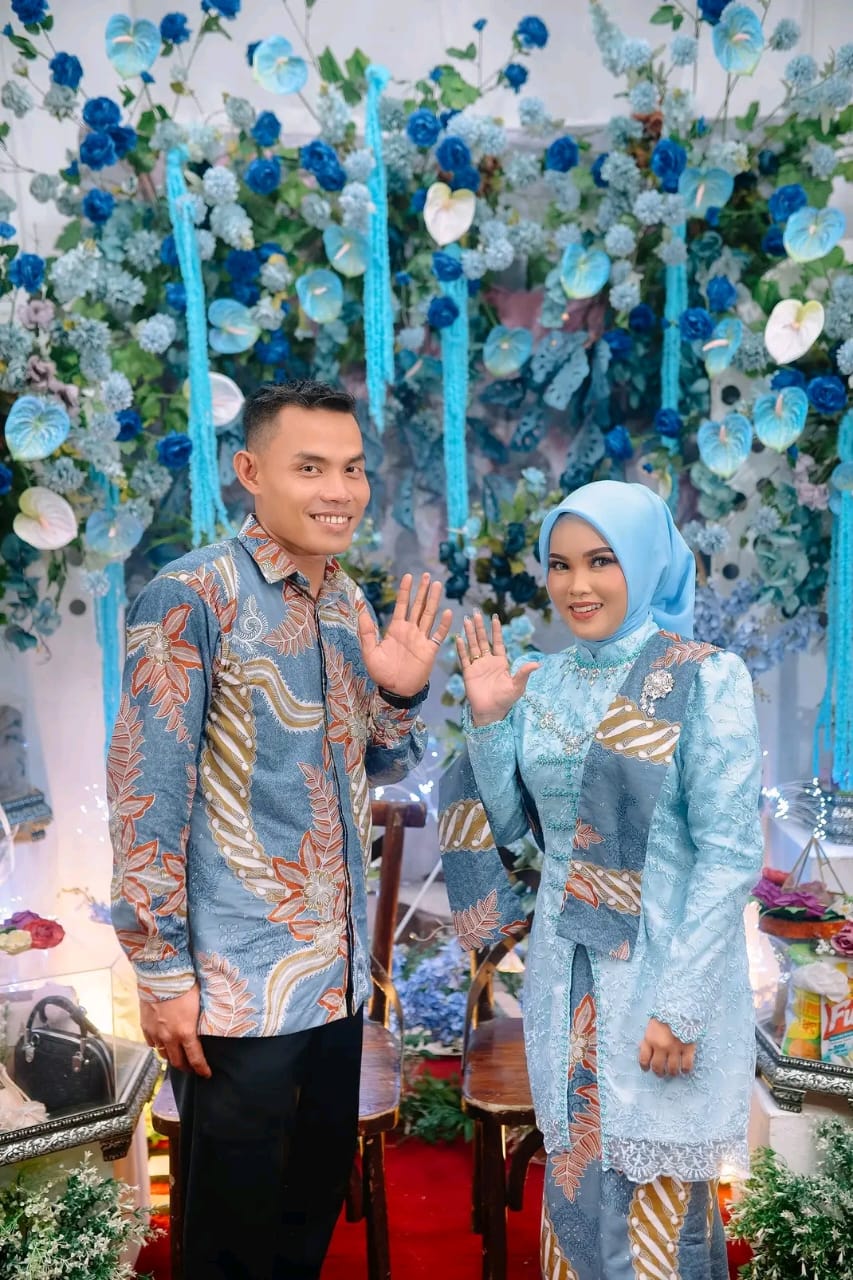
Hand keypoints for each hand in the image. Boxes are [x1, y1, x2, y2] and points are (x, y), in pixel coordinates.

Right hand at [139, 984, 210, 1077]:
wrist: (161, 975)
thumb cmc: (184, 986)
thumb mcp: (199, 1004)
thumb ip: (199, 1020)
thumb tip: (204, 1026)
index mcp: (186, 1032)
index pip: (195, 1058)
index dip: (201, 1069)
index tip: (206, 1074)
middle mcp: (169, 1037)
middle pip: (177, 1061)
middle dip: (186, 1067)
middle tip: (191, 1068)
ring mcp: (155, 1033)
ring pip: (163, 1054)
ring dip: (171, 1057)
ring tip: (176, 1056)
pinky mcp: (145, 1026)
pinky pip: (151, 1043)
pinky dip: (157, 1045)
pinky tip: (162, 1043)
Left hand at [357, 573, 452, 696]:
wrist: (396, 690)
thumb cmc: (382, 673)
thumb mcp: (370, 651)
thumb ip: (366, 631)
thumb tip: (361, 610)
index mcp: (396, 629)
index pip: (402, 605)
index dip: (405, 591)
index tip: (408, 576)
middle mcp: (410, 631)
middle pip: (418, 607)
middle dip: (422, 591)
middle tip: (427, 575)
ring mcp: (421, 639)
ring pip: (429, 616)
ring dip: (434, 601)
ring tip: (438, 586)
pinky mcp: (430, 650)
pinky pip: (438, 635)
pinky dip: (443, 625)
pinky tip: (448, 613)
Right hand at [457, 612, 539, 726]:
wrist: (490, 712)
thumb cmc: (505, 700)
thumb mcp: (517, 686)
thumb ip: (523, 673)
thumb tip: (537, 664)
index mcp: (501, 662)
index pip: (498, 642)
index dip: (496, 630)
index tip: (495, 617)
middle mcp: (488, 661)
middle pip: (483, 640)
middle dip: (480, 627)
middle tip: (475, 613)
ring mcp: (477, 666)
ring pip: (473, 646)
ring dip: (469, 633)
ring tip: (465, 620)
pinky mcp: (468, 673)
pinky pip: (464, 658)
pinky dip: (461, 648)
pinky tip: (458, 638)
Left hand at [638, 1018, 695, 1077]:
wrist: (681, 1005)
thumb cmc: (665, 1013)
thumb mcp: (652, 1024)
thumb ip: (649, 1038)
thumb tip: (647, 1050)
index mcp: (650, 1039)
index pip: (643, 1059)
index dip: (645, 1066)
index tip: (647, 1069)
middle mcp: (661, 1046)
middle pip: (658, 1067)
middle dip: (659, 1072)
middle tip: (661, 1072)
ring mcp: (675, 1049)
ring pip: (672, 1069)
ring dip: (672, 1073)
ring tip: (673, 1072)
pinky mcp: (688, 1048)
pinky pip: (687, 1065)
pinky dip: (686, 1070)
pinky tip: (685, 1069)